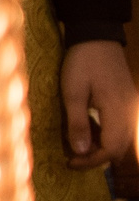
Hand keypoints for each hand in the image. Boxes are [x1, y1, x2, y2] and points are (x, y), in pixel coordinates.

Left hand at [61, 39, 136, 169]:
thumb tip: (80, 151)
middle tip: (73, 157)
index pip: (111, 149)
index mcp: (117, 111)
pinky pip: (120, 126)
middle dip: (96, 156)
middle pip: (119, 147)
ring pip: (121, 137)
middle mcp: (129, 112)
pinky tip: (88, 129)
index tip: (71, 162)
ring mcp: (130, 106)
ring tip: (77, 143)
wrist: (97, 37)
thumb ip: (77, 123)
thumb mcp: (72, 93)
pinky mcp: (127, 101)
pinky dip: (105, 133)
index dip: (91, 160)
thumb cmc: (82, 63)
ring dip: (101, 145)